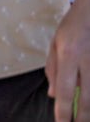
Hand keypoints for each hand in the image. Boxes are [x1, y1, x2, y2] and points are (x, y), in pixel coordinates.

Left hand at [45, 2, 89, 120]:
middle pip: (86, 97)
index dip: (63, 109)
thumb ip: (53, 69)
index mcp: (68, 55)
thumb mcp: (55, 44)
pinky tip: (89, 103)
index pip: (65, 88)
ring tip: (84, 119)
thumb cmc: (72, 27)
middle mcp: (86, 60)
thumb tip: (53, 96)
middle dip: (82, 116)